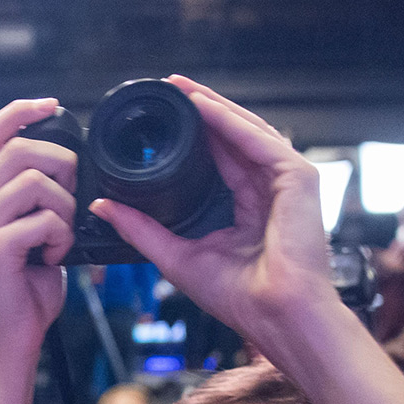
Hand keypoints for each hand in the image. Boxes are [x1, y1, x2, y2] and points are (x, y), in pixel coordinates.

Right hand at [0, 102, 74, 369]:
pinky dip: (61, 237)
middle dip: (62, 165)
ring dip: (65, 208)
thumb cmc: (26, 291)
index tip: (52, 105)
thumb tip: (69, 166)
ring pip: (36, 181)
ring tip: (61, 237)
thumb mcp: (33, 233)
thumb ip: (38, 199)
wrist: (12, 338)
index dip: (20, 111)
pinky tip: (52, 258)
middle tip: (72, 201)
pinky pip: (44, 219)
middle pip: (21, 150)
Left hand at [93, 76, 342, 365]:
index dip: (193, 134)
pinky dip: (230, 122)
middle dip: (202, 110)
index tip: (162, 118)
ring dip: (214, 106)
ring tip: (182, 88)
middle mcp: (269, 189)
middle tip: (170, 88)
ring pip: (246, 130)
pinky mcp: (299, 179)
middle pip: (234, 136)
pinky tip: (204, 107)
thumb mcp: (177, 255)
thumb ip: (141, 228)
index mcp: (246, 206)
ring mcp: (287, 182)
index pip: (219, 157)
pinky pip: (259, 141)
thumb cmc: (241, 298)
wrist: (276, 316)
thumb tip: (104, 207)